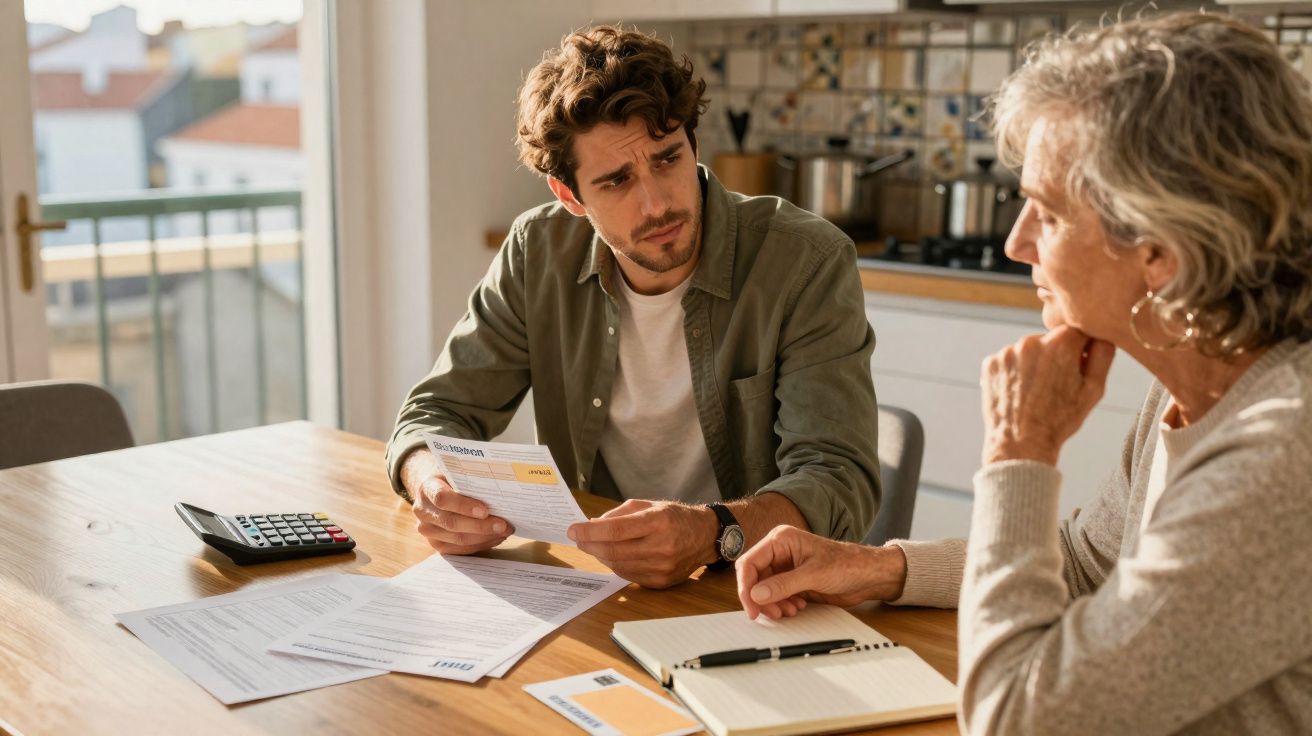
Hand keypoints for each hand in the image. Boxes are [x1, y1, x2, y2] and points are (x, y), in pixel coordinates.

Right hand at [411, 473, 513, 554]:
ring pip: (458, 539)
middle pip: (452, 523)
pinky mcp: (436, 544)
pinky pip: (460, 549)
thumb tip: (499, 490)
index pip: (442, 498)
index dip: (464, 506)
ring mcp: (427, 530)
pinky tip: (495, 538)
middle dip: (481, 526)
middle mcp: (423, 511)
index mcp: (427, 489)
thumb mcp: (457, 472)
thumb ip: (470, 480)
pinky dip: (481, 544)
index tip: (485, 510)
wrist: (435, 492)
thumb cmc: (452, 480)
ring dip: (484, 537)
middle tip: (503, 525)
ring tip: (504, 531)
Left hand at [568, 499, 717, 588]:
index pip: (615, 529)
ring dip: (600, 556)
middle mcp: (661, 545)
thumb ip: (619, 514)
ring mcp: (662, 566)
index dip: (590, 532)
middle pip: (613, 550)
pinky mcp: (661, 581)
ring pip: (618, 565)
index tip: (573, 530)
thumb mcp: (649, 505)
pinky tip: (613, 556)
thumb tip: (592, 525)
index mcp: (658, 521)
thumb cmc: (675, 517)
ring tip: (594, 546)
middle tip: (579, 540)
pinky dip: (615, 565)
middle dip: (589, 545)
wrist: (705, 537)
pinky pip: (628, 575)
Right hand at [735, 526, 906, 620]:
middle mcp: (780, 552)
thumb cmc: (847, 565)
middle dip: (761, 598)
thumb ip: (783, 585)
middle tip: (774, 614)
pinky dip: (782, 605)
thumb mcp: (814, 575)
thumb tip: (756, 595)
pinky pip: (776, 595)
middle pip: (754, 578)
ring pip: (764, 589)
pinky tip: (798, 607)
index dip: (746, 587)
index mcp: (781, 540)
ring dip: (773, 604)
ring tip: (790, 611)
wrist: (869, 576)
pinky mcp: (793, 581)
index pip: (750, 563)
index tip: (752, 609)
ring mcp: (786, 567)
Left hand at [980, 325, 1115, 465]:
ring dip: (1034, 365)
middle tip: (1055, 387)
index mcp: (1061, 343)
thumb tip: (1100, 334)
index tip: (1076, 370)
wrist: (1022, 443)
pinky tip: (1020, 393)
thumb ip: (1103, 354)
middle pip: (1050, 340)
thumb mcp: (1094, 389)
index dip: (1081, 351)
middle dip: (1055, 357)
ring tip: (1036, 393)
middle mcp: (1032, 341)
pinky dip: (1014, 373)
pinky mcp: (990, 363)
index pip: (1078, 332)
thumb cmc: (1061, 419)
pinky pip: (1009, 361)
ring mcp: (1008, 351)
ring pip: (1028, 351)